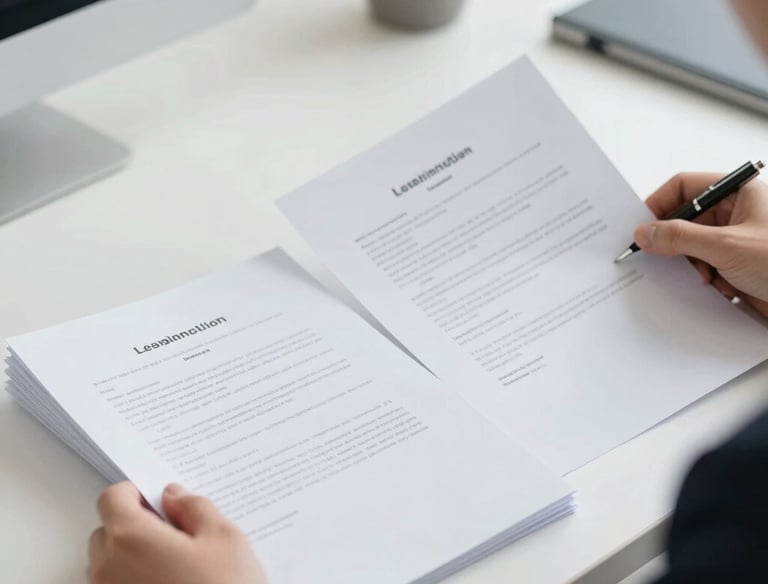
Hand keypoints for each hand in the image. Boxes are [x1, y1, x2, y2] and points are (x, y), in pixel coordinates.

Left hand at [88, 482, 265, 583]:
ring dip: (134, 558)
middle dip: (135, 526)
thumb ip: (194, 507)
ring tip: (178, 567)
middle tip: (176, 534)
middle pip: (107, 532)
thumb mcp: (224, 537)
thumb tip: (174, 496)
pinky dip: (136, 583)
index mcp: (131, 537)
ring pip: (110, 565)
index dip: (136, 493)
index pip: (113, 497)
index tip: (160, 500)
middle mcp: (109, 568)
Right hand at [633, 172, 767, 316]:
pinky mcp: (739, 265)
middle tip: (660, 256)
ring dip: (693, 265)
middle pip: (686, 217)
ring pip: (693, 245)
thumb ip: (680, 237)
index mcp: (740, 192)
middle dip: (675, 241)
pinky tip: (722, 288)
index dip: (659, 203)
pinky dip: (707, 279)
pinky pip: (706, 266)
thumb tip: (645, 231)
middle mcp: (738, 212)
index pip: (686, 186)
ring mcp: (738, 239)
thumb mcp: (726, 247)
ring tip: (708, 277)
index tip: (640, 226)